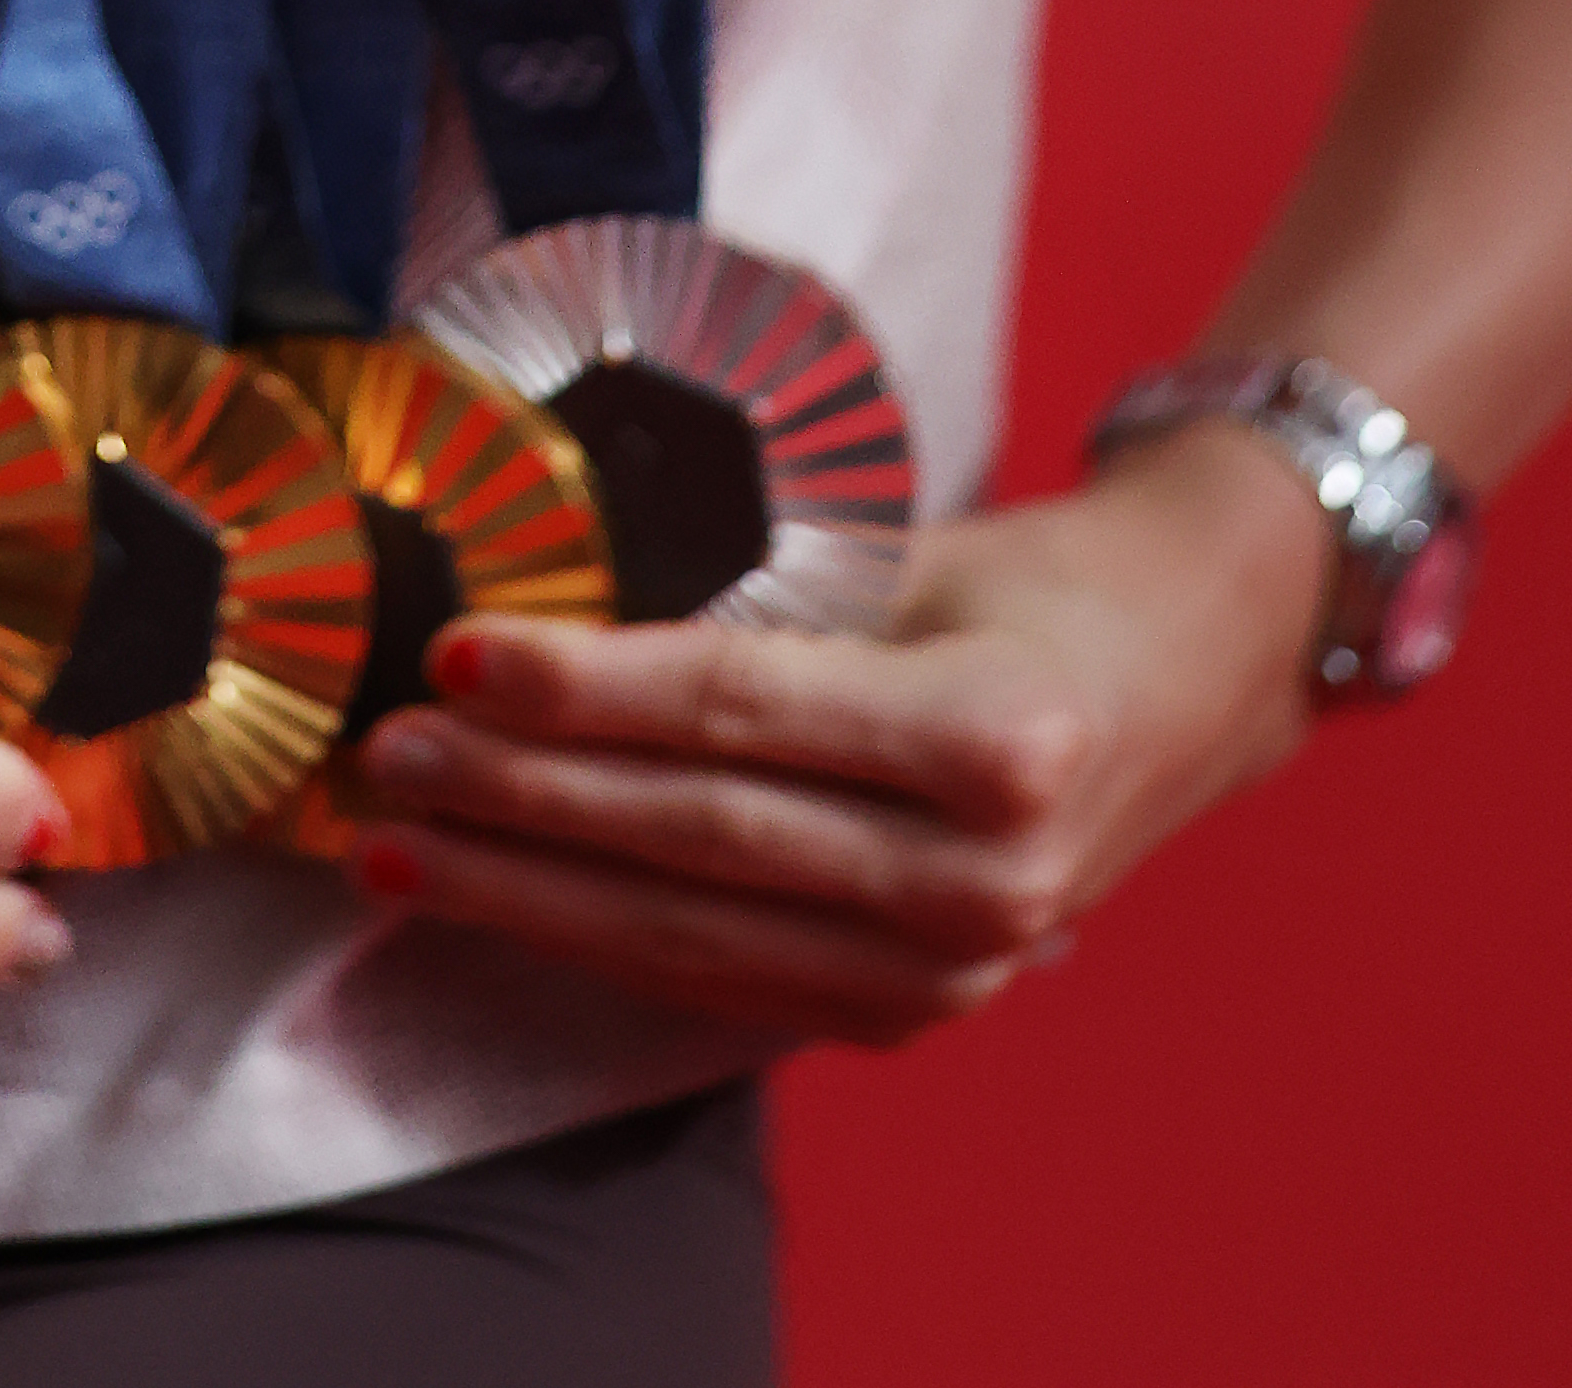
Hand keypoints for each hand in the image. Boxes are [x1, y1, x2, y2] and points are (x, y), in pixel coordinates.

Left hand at [342, 424, 1322, 1044]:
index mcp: (994, 739)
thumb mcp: (916, 557)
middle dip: (520, 801)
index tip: (457, 657)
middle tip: (384, 758)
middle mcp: (983, 878)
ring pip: (692, 934)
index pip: (740, 712)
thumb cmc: (1037, 584)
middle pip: (698, 837)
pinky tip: (502, 901)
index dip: (586, 690)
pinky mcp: (918, 1013)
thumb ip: (763, 598)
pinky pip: (729, 981)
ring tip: (399, 846)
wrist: (1186, 676)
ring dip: (527, 892)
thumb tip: (550, 597)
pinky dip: (600, 942)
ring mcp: (955, 970)